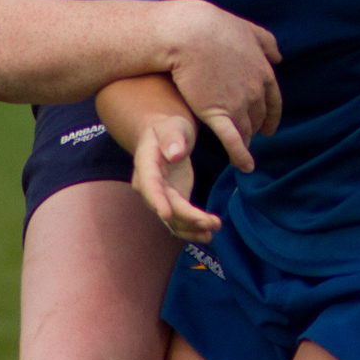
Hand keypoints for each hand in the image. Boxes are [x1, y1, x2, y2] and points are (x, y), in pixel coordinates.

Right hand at [131, 113, 221, 242]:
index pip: (149, 185)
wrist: (166, 136)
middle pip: (165, 205)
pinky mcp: (174, 200)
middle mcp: (150, 186)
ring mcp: (162, 196)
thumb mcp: (172, 126)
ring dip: (192, 227)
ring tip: (213, 230)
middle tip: (208, 223)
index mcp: (146, 164)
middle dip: (186, 218)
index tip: (167, 214)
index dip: (157, 200)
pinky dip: (193, 227)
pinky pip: (181, 219)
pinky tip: (208, 233)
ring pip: (173, 219)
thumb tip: (174, 154)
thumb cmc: (169, 128)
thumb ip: (172, 138)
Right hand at [168, 1, 282, 173]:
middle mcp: (255, 89)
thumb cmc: (213, 26)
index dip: (271, 115)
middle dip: (256, 127)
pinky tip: (244, 166)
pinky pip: (233, 141)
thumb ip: (265, 42)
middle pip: (259, 116)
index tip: (269, 127)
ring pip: (246, 129)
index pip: (272, 99)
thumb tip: (279, 57)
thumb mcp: (247, 28)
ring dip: (246, 141)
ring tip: (242, 151)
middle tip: (251, 136)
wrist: (189, 33)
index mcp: (262, 70)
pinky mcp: (218, 113)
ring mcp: (238, 103)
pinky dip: (241, 156)